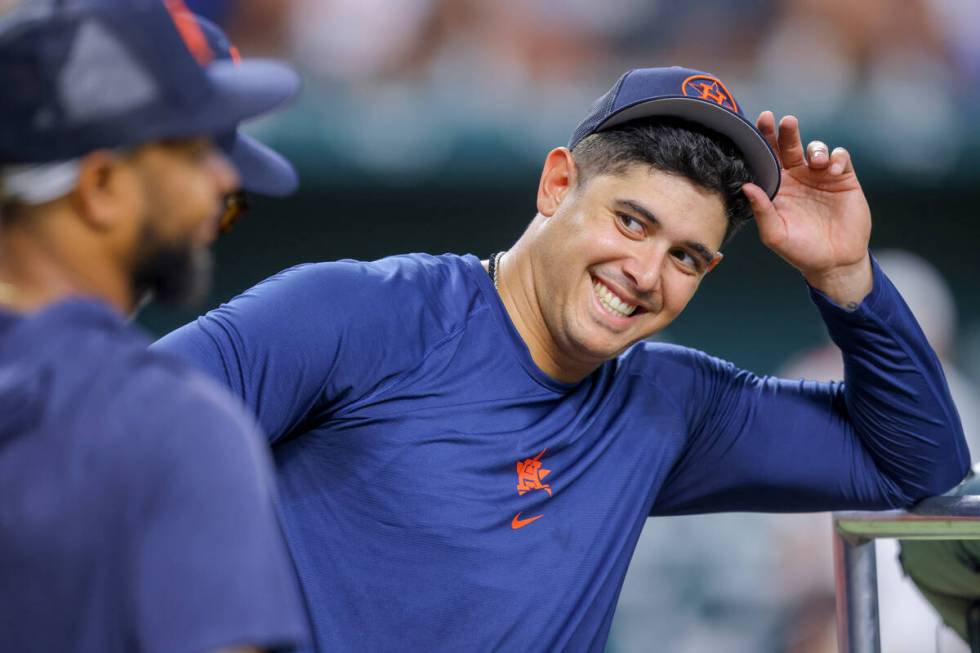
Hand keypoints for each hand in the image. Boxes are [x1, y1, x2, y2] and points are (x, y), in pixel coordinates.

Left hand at [742, 112, 872, 306]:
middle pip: (788, 147)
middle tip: (785, 121)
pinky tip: (832, 170)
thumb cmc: (799, 251)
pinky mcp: (843, 179)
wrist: (834, 261)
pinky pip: (840, 157)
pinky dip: (836, 158)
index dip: (763, 141)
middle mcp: (796, 178)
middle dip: (786, 132)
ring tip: (815, 162)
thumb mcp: (776, 234)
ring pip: (815, 148)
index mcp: (777, 187)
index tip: (759, 124)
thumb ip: (762, 210)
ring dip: (815, 149)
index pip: (767, 159)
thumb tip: (746, 186)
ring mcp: (819, 177)